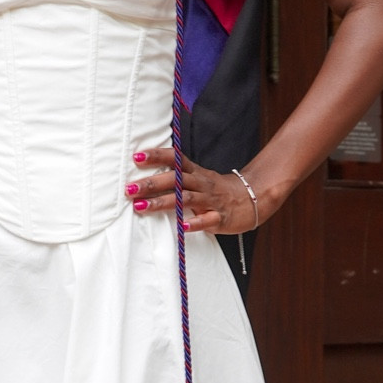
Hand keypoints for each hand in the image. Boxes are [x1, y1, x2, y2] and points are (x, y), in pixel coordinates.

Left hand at [124, 148, 262, 233]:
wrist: (252, 198)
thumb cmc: (217, 190)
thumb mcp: (198, 177)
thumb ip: (177, 176)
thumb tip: (147, 172)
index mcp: (196, 173)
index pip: (175, 159)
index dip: (157, 156)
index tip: (137, 156)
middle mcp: (202, 183)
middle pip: (176, 180)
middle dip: (151, 183)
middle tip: (129, 188)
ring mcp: (211, 200)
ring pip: (186, 199)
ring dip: (163, 202)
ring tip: (141, 207)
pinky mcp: (221, 217)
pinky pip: (208, 220)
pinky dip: (195, 223)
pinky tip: (182, 227)